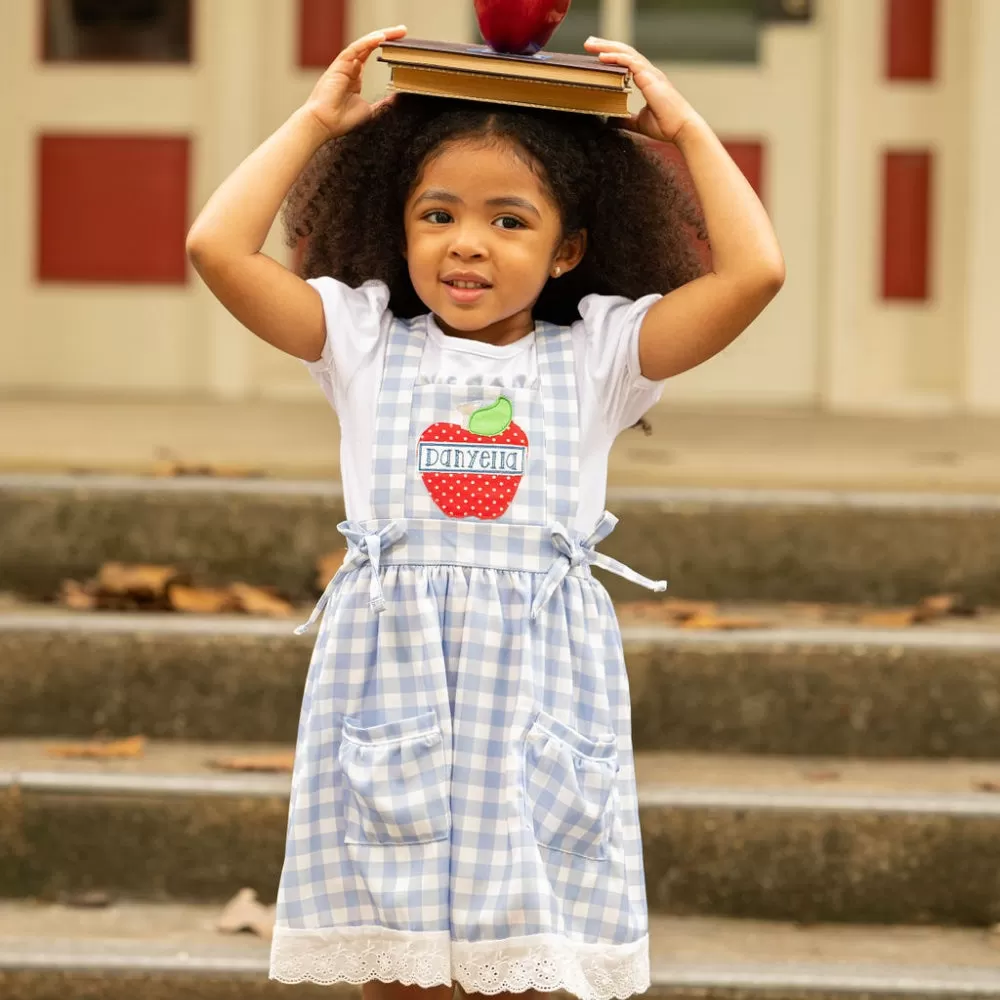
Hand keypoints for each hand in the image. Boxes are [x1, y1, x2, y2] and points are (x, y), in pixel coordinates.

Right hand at [302, 26, 406, 138]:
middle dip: (387, 37)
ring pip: (364, 44)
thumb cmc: (342, 120)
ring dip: (381, 36)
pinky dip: (368, 42)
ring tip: (398, 32)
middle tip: (404, 31)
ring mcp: (344, 65)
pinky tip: (381, 37)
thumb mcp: (370, 110)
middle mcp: (350, 68)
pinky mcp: (339, 64)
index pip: (371, 55)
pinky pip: (355, 49)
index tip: (403, 45)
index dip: (386, 49)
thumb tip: (398, 97)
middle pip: (370, 46)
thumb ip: (383, 103)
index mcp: (355, 77)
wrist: (325, 124)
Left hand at [583, 36, 698, 142]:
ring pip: (626, 53)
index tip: (596, 54)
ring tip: (590, 44)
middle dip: (606, 46)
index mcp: (648, 80)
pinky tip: (602, 56)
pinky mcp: (650, 78)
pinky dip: (616, 57)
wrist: (682, 128)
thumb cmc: (666, 126)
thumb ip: (627, 119)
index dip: (613, 55)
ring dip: (607, 47)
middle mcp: (649, 73)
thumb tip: (612, 121)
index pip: (627, 61)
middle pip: (625, 52)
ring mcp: (650, 73)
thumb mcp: (640, 122)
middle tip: (588, 43)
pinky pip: (630, 62)